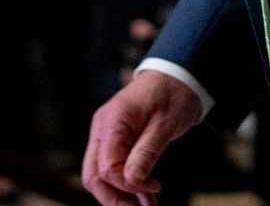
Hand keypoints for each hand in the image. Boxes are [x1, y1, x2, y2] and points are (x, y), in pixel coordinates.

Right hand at [82, 70, 202, 205]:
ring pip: (99, 176)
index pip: (107, 167)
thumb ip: (146, 152)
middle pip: (94, 176)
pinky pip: (111, 168)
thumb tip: (132, 182)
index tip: (153, 189)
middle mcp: (102, 128)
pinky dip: (125, 186)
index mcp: (113, 121)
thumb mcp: (165, 124)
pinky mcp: (114, 141)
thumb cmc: (172, 94)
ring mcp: (105, 135)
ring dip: (120, 196)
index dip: (128, 185)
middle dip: (115, 199)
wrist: (175, 77)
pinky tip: (144, 198)